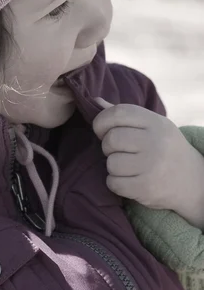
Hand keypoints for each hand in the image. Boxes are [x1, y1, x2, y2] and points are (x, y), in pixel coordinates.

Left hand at [93, 98, 203, 219]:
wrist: (194, 181)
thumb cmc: (164, 148)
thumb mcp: (151, 126)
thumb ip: (124, 115)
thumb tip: (95, 101)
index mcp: (156, 122)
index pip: (118, 113)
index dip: (102, 121)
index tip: (102, 130)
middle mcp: (156, 142)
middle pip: (111, 139)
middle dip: (108, 147)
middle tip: (119, 151)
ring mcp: (152, 166)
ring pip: (111, 163)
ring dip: (113, 167)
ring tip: (128, 167)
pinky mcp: (147, 188)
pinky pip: (114, 183)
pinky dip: (116, 183)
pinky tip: (129, 180)